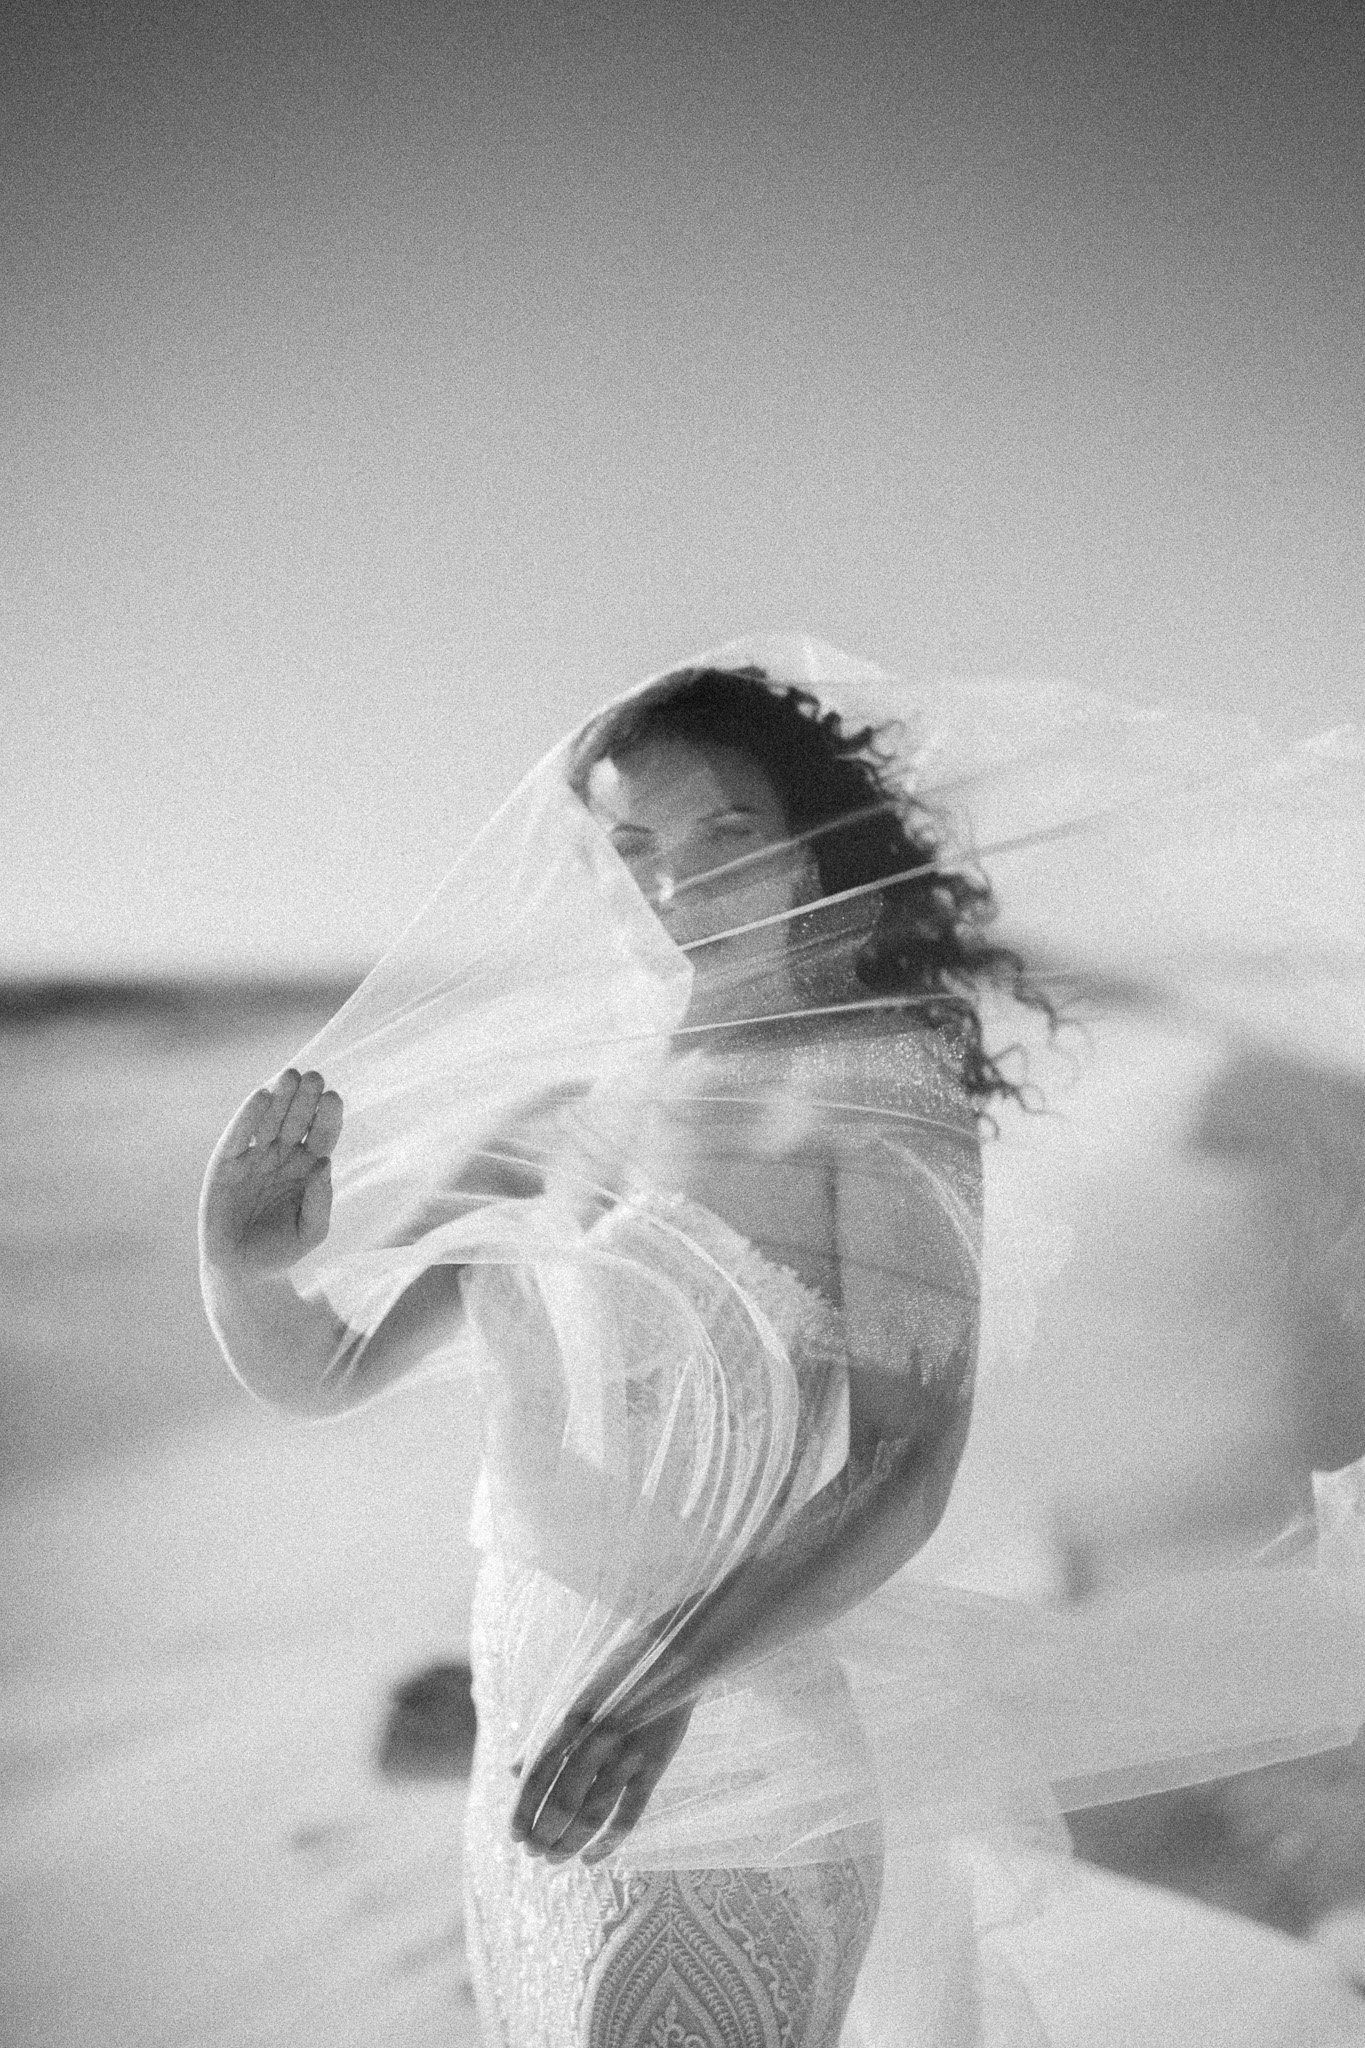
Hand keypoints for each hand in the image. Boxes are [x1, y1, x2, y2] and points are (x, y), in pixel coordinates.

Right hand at [200, 1068, 342, 1276]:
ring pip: (268, 1120)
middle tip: (315, 1077)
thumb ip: (321, 1201)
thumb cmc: (283, 1249)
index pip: (322, 1134)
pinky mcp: (226, 1165)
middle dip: (305, 1098)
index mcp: (308, 1167)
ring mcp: (253, 1158)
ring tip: (290, 1076)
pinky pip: (239, 1136)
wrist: (245, 1271)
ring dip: (279, 1097)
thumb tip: (325, 1163)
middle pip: (296, 1120)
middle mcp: (282, 1156)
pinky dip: (248, 1116)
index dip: (328, 1116)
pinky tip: (261, 1096)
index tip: (334, 1098)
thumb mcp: (312, 1230)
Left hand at [510, 1694, 694, 1866]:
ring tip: (554, 1859)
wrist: (675, 1657)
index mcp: (571, 1718)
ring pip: (592, 1814)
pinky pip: (629, 1814)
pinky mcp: (655, 1765)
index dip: (523, 1810)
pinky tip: (592, 1858)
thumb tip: (511, 1771)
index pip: (537, 1775)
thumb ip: (544, 1734)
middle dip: (543, 1834)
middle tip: (533, 1853)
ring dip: (569, 1843)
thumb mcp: (574, 1694)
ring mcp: (627, 1753)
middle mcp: (596, 1738)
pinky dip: (608, 1842)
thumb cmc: (617, 1676)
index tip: (513, 1836)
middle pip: (562, 1801)